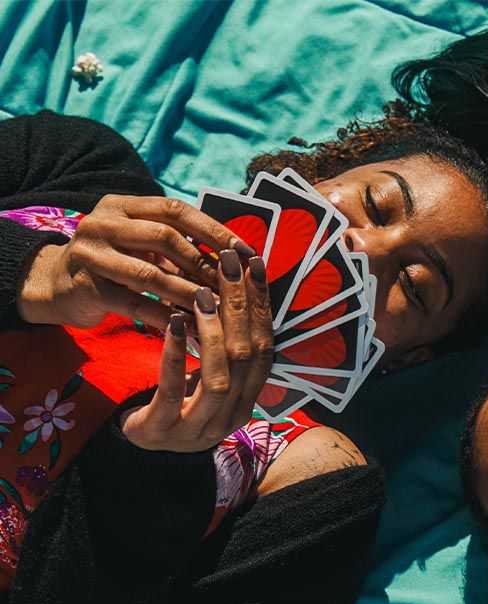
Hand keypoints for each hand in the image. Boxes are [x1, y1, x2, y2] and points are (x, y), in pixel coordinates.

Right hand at [17, 194, 252, 329]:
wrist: (55, 286)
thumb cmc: (114, 263)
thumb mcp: (141, 243)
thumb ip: (178, 243)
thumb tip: (236, 258)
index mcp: (124, 205)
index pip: (176, 209)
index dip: (213, 229)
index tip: (244, 251)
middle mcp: (104, 222)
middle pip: (164, 236)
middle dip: (203, 262)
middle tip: (232, 285)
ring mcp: (91, 253)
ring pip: (150, 273)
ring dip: (188, 292)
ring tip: (216, 308)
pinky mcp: (86, 287)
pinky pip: (134, 303)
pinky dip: (164, 315)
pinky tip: (189, 326)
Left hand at [121, 250, 272, 451]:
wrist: (143, 446)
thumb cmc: (178, 402)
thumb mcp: (208, 375)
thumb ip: (227, 347)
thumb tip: (239, 291)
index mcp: (248, 399)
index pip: (265, 347)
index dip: (262, 306)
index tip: (254, 266)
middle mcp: (232, 415)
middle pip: (246, 357)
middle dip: (240, 306)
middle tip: (228, 265)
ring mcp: (199, 427)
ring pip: (219, 376)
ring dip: (213, 330)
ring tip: (200, 293)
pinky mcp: (164, 430)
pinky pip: (172, 389)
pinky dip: (175, 355)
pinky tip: (173, 325)